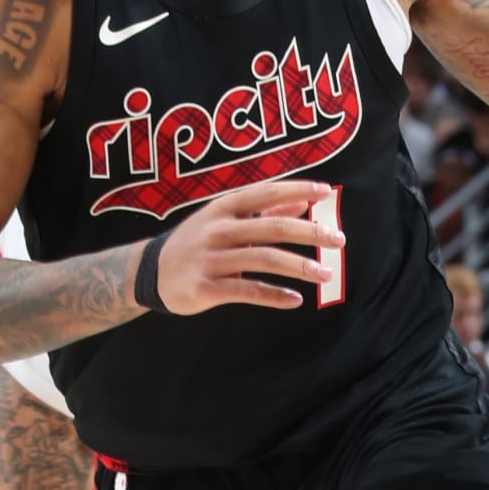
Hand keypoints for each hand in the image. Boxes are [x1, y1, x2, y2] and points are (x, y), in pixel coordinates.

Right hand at [154, 180, 342, 314]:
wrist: (150, 272)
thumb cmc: (196, 242)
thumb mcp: (223, 219)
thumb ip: (263, 210)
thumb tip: (303, 201)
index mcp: (224, 207)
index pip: (266, 192)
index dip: (297, 189)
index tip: (326, 193)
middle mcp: (218, 229)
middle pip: (272, 228)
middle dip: (310, 233)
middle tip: (339, 240)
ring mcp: (211, 259)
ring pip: (264, 260)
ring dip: (300, 267)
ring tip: (326, 274)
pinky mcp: (207, 288)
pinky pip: (248, 291)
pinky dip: (275, 295)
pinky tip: (296, 299)